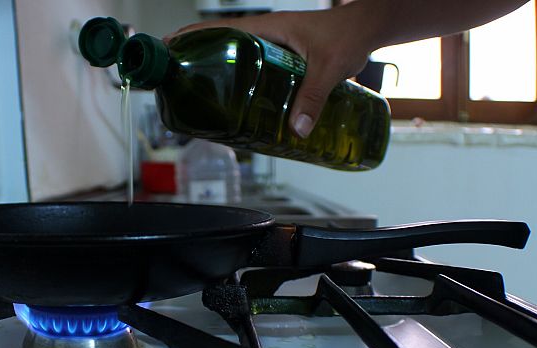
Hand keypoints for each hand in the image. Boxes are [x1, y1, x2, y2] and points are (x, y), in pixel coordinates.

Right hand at [166, 7, 378, 137]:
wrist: (367, 30)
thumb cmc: (348, 35)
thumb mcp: (328, 68)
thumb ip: (312, 98)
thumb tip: (297, 129)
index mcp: (267, 28)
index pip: (219, 29)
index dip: (191, 38)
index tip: (169, 47)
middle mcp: (266, 34)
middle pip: (221, 44)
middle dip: (198, 58)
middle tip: (179, 79)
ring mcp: (273, 45)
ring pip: (236, 56)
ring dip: (218, 69)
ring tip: (201, 92)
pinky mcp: (282, 57)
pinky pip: (254, 66)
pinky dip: (240, 78)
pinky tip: (238, 98)